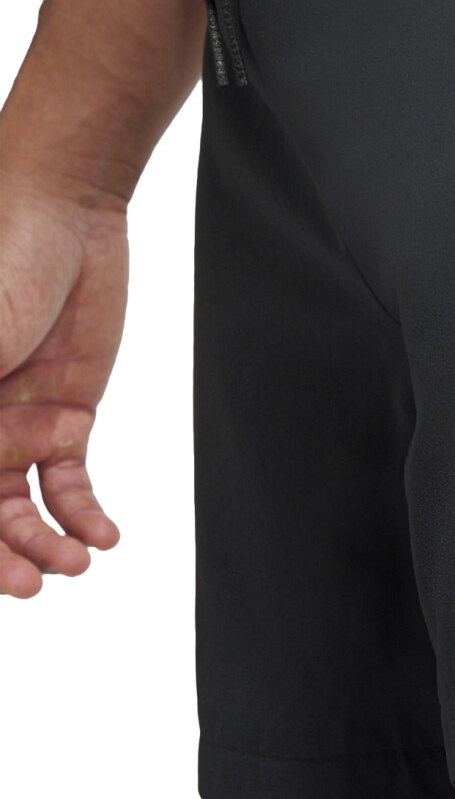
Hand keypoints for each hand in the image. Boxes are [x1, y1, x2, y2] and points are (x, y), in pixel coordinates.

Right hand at [0, 171, 125, 594]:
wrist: (68, 215)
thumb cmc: (5, 258)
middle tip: (28, 583)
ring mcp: (7, 424)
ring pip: (13, 507)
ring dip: (41, 542)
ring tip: (72, 564)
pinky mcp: (62, 415)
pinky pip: (66, 479)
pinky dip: (81, 511)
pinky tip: (101, 536)